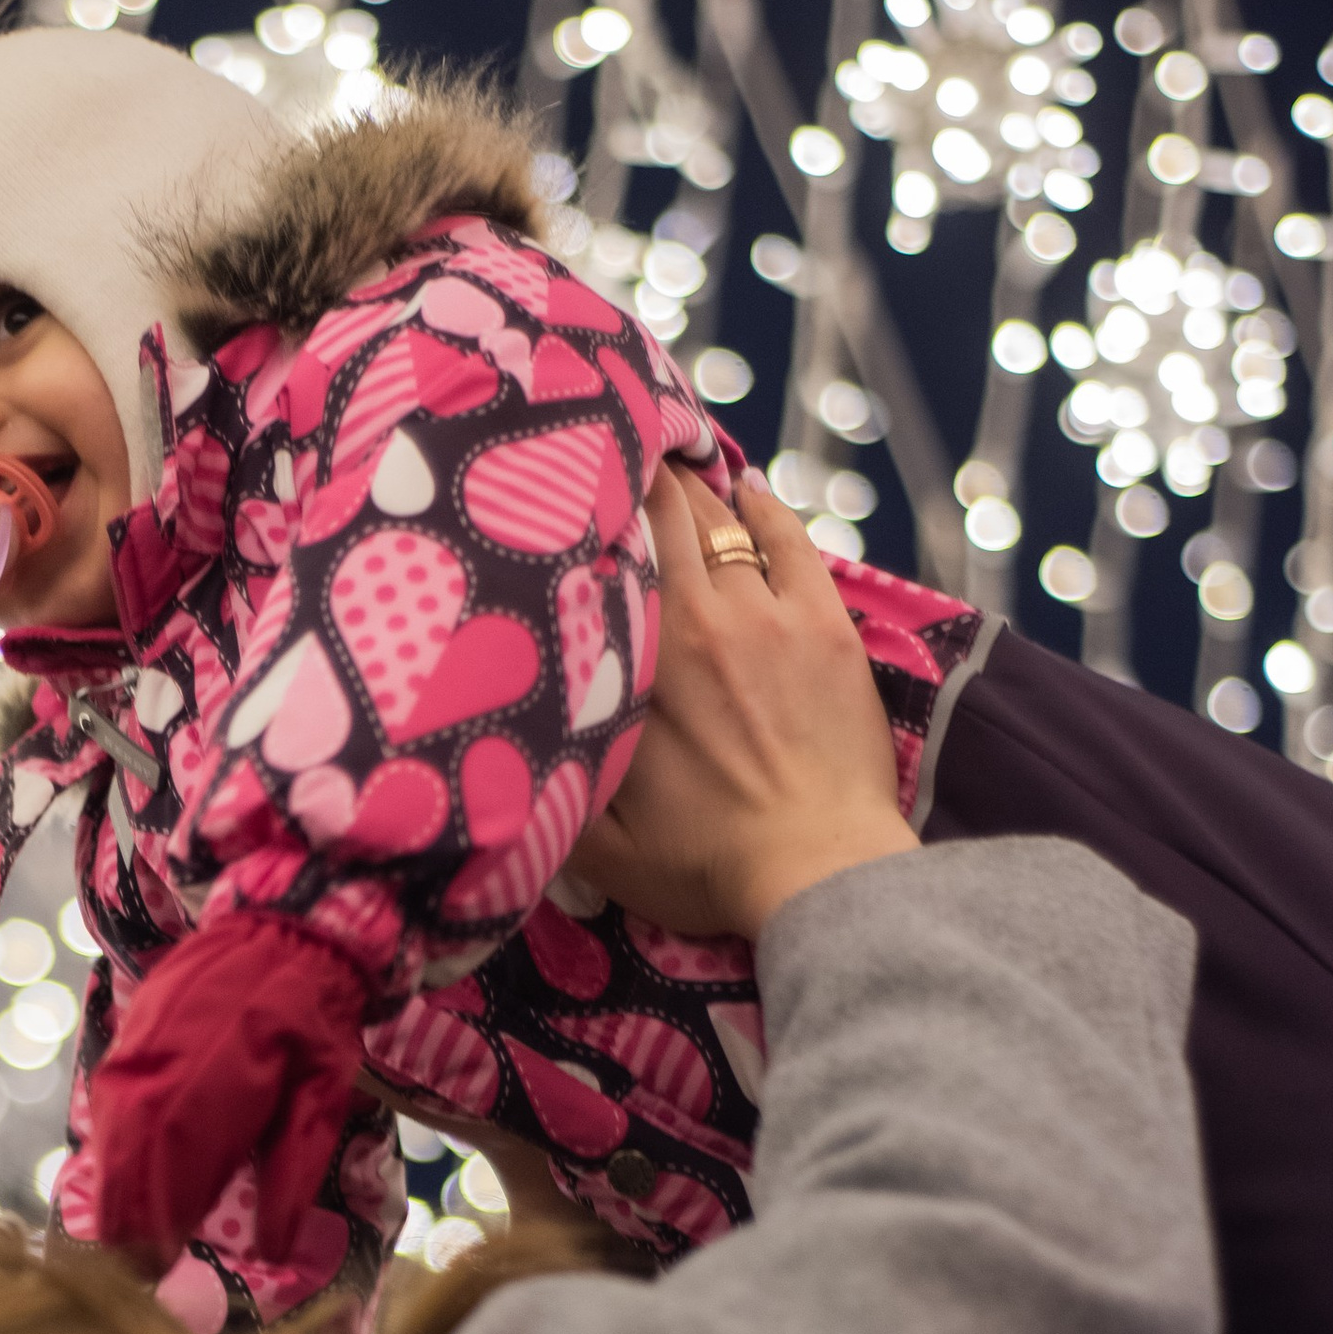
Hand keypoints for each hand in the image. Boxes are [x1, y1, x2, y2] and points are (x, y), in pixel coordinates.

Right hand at [88, 914, 374, 1269]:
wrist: (282, 930)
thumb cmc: (313, 1021)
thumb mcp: (323, 1100)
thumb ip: (293, 1177)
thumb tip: (272, 1252)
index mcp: (212, 1093)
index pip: (165, 1185)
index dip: (152, 1239)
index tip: (153, 1281)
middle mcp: (157, 1074)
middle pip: (126, 1172)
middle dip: (124, 1229)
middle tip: (133, 1279)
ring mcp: (133, 1055)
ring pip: (109, 1144)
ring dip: (114, 1196)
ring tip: (123, 1245)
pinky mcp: (124, 1043)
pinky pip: (107, 1113)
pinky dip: (115, 1155)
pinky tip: (127, 1185)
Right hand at [573, 464, 917, 942]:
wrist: (820, 873)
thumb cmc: (707, 867)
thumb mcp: (600, 848)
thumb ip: (553, 792)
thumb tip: (508, 751)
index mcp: (636, 665)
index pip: (605, 557)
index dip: (584, 511)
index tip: (559, 489)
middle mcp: (697, 620)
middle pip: (663, 516)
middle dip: (635, 480)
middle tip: (611, 460)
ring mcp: (766, 616)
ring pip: (720, 522)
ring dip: (692, 493)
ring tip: (667, 470)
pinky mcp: (824, 624)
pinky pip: (789, 540)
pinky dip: (763, 509)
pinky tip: (744, 491)